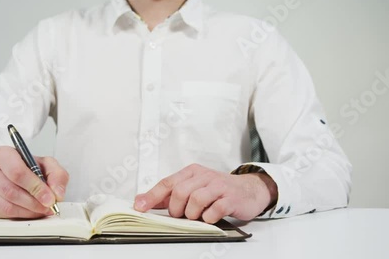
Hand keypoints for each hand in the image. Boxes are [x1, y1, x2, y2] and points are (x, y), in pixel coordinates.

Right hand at [0, 146, 68, 218]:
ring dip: (28, 211)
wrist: (12, 172)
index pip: (16, 172)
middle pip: (10, 190)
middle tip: (47, 205)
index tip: (49, 197)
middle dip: (33, 202)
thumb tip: (57, 193)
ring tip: (42, 209)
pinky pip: (3, 214)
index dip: (35, 187)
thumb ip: (57, 175)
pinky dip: (21, 215)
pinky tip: (31, 211)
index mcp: (2, 154)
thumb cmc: (27, 167)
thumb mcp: (46, 164)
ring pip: (6, 205)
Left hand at [133, 164, 276, 222]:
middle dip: (176, 209)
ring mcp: (219, 186)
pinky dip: (209, 217)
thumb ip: (169, 194)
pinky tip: (210, 217)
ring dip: (192, 214)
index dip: (152, 196)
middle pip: (180, 192)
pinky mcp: (231, 198)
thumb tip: (142, 201)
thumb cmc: (217, 189)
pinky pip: (215, 210)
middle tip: (181, 215)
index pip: (167, 182)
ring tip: (197, 216)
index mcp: (192, 172)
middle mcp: (204, 176)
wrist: (249, 189)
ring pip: (196, 200)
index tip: (139, 207)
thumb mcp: (193, 187)